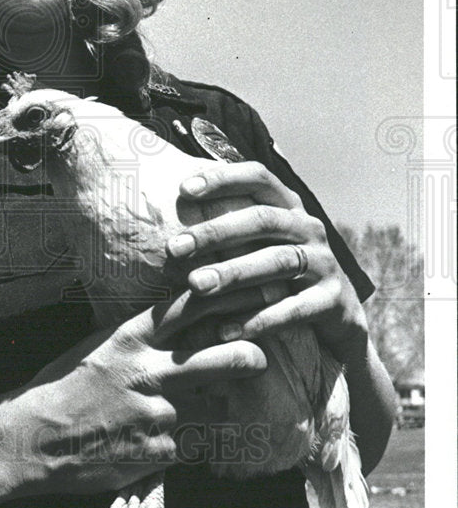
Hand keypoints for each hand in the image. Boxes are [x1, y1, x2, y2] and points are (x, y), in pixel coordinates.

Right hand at [9, 303, 266, 496]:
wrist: (33, 438)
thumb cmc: (61, 387)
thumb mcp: (95, 346)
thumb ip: (135, 336)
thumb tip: (170, 323)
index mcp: (131, 338)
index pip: (192, 307)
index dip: (228, 298)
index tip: (250, 296)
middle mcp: (150, 371)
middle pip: (228, 357)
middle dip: (251, 357)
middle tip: (256, 359)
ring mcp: (158, 414)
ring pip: (220, 406)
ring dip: (219, 407)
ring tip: (211, 406)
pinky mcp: (160, 453)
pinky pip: (195, 446)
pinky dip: (191, 444)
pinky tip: (177, 441)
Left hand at [160, 161, 368, 359]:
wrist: (335, 315)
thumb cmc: (278, 271)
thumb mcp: (260, 242)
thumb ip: (228, 223)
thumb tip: (172, 200)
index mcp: (289, 207)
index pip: (259, 178)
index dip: (223, 178)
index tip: (183, 188)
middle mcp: (309, 228)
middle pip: (262, 220)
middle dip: (216, 232)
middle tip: (174, 248)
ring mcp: (325, 263)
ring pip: (277, 262)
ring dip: (232, 273)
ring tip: (194, 286)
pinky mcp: (332, 301)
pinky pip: (293, 310)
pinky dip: (257, 319)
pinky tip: (223, 330)